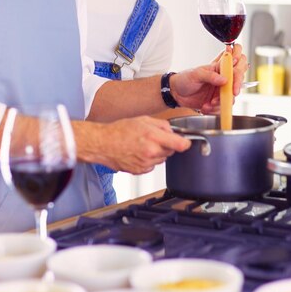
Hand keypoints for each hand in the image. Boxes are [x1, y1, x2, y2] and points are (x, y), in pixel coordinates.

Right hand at [76, 117, 191, 174]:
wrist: (103, 144)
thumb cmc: (119, 131)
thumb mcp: (143, 120)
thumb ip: (162, 125)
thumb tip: (173, 132)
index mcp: (153, 137)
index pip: (180, 144)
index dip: (186, 143)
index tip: (187, 142)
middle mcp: (151, 152)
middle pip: (171, 151)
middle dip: (166, 145)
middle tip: (154, 138)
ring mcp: (146, 163)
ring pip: (162, 159)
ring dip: (157, 153)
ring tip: (143, 145)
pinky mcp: (140, 171)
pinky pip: (152, 165)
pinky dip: (149, 160)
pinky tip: (138, 153)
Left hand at [170, 44, 248, 112]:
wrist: (176, 92)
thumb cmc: (185, 78)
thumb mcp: (196, 74)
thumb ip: (210, 76)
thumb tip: (224, 80)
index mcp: (219, 69)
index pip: (235, 71)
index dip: (237, 80)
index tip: (234, 90)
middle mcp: (222, 81)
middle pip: (235, 88)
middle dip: (227, 96)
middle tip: (216, 100)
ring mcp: (219, 92)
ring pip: (229, 100)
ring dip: (218, 105)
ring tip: (207, 104)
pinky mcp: (216, 102)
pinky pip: (221, 108)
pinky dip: (214, 110)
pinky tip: (205, 107)